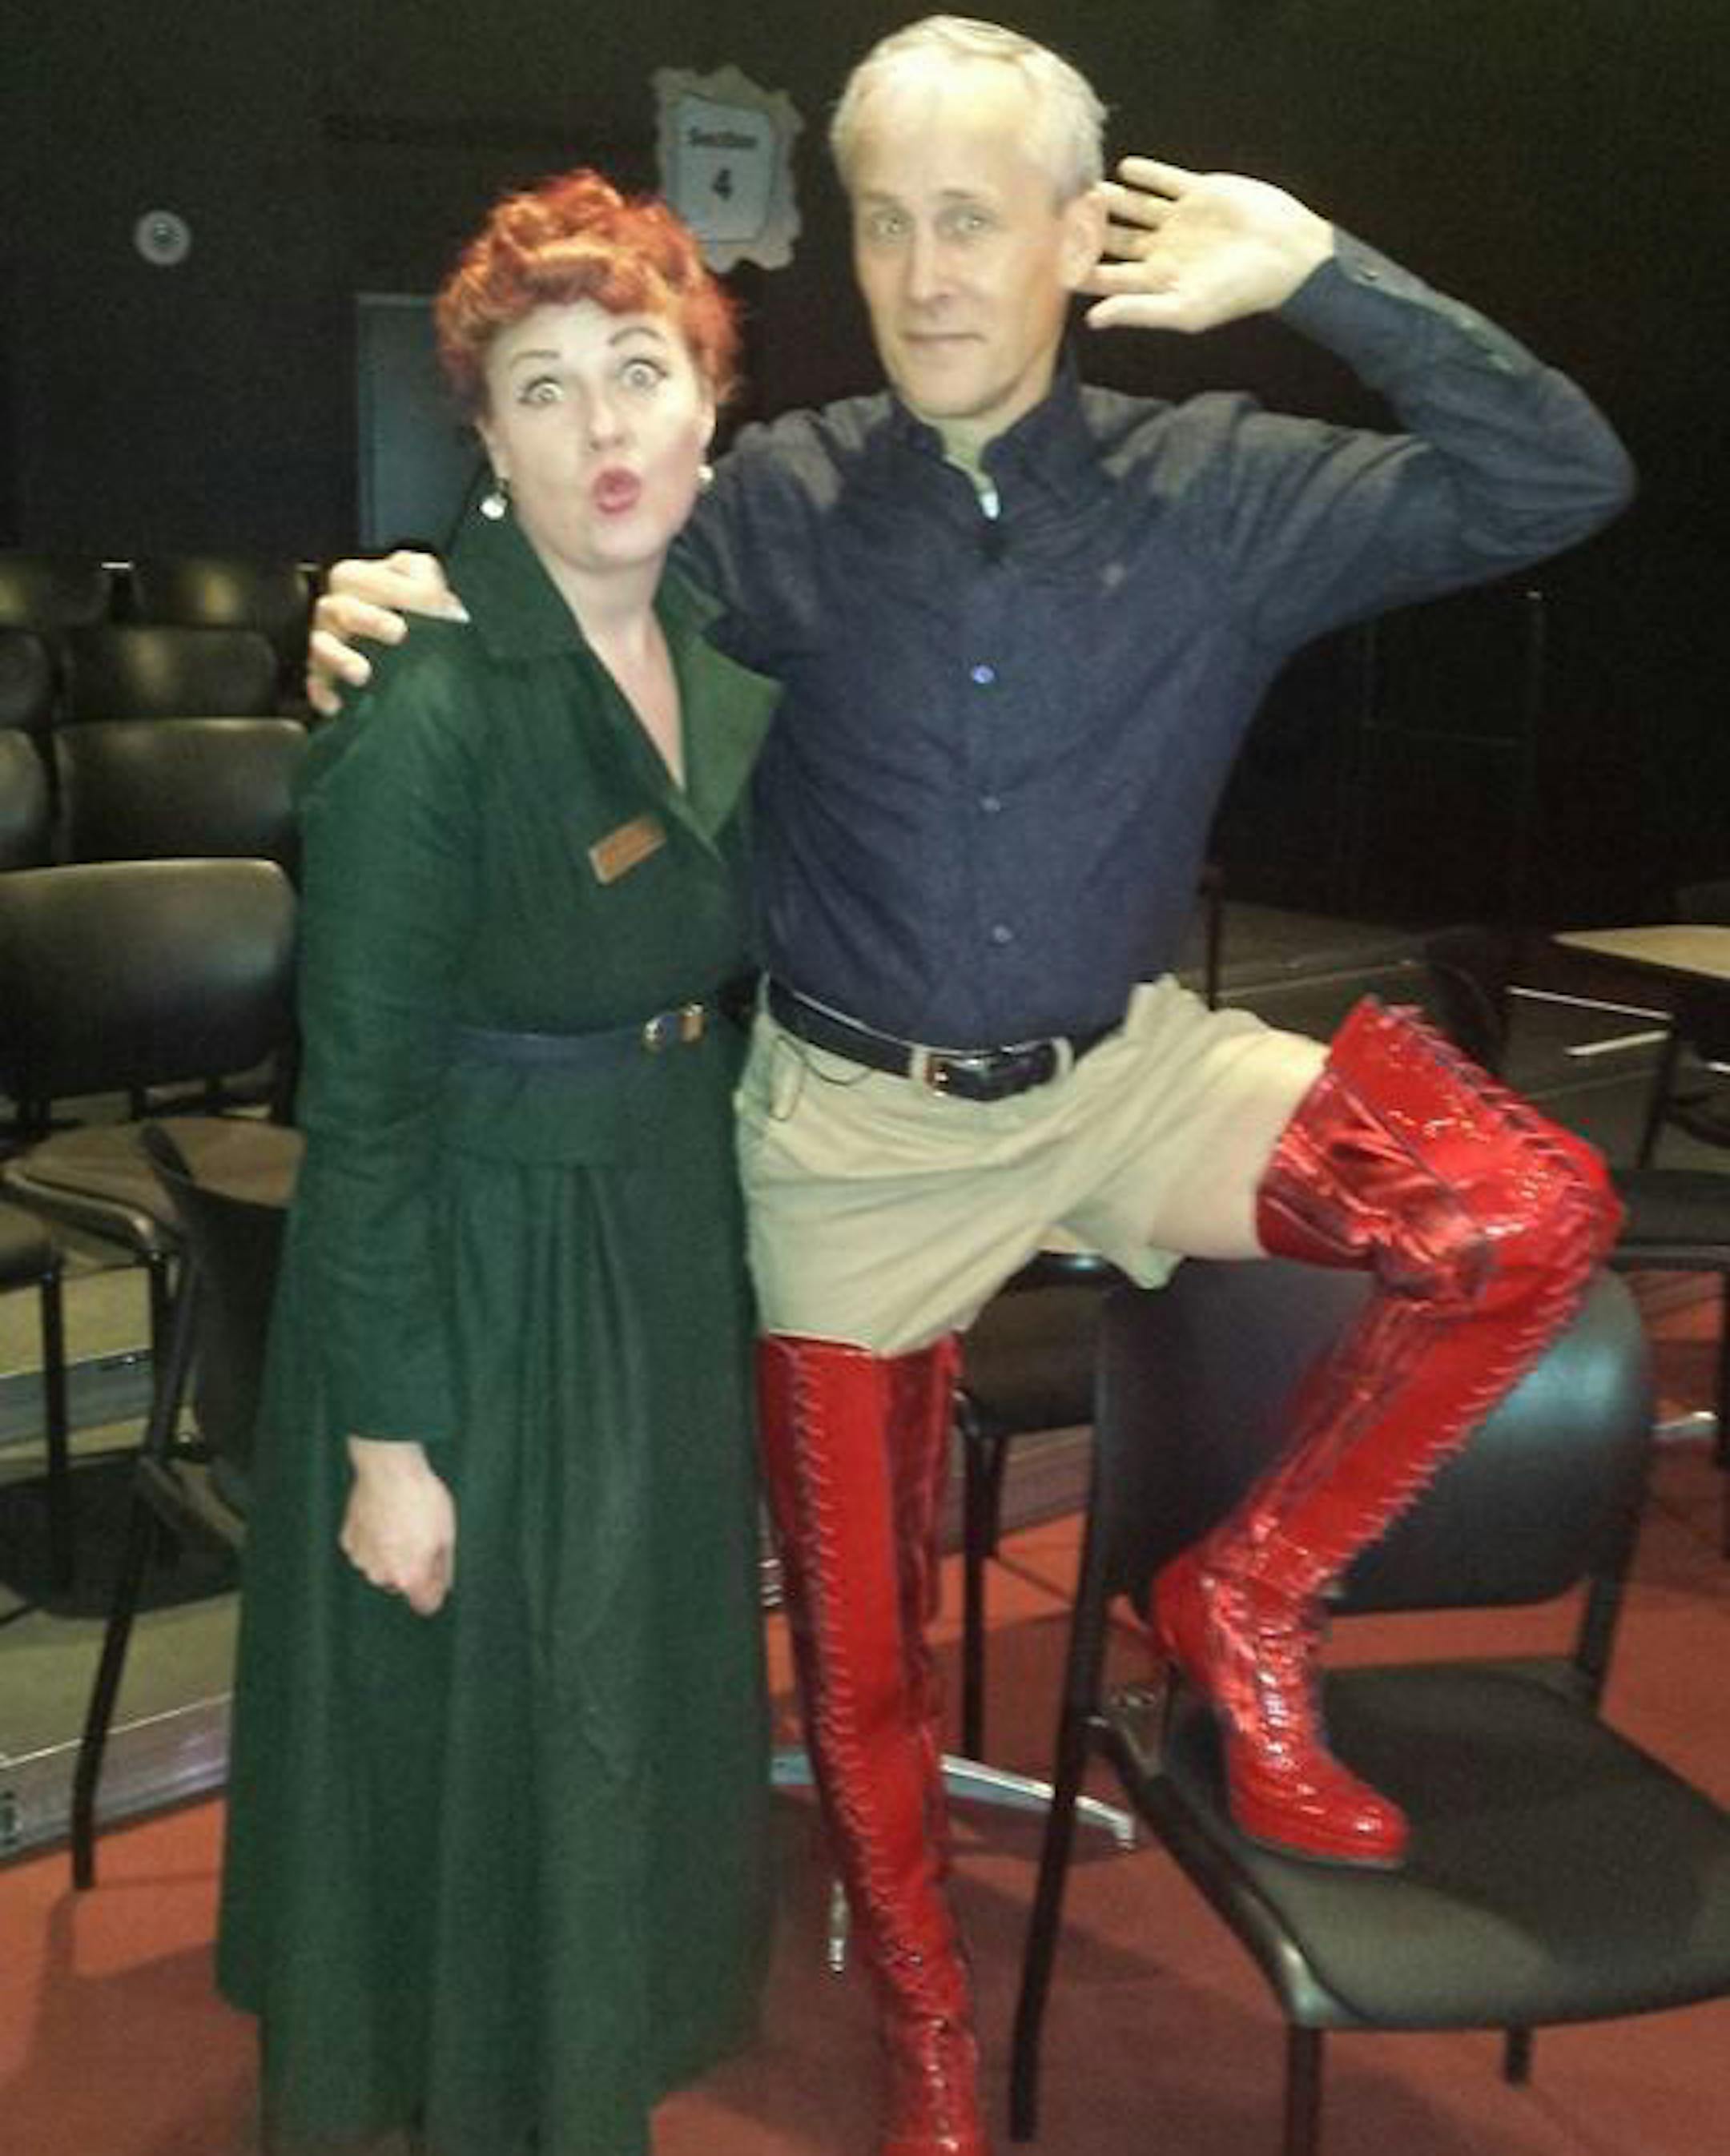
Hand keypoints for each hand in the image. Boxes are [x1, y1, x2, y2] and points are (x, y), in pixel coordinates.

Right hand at [305, 549, 466, 717]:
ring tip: (361, 673)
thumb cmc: (405, 606)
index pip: (368, 579)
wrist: (393, 642)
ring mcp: (325, 640)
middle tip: (398, 632)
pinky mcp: (321, 672)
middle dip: (369, 619)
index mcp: (356, 580)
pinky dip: (321, 693)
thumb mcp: (417, 582)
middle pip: (342, 608)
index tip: (434, 605)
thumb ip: (427, 581)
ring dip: (340, 658)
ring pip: (321, 644)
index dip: (399, 589)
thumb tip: (441, 601)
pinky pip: (315, 682)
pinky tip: (334, 705)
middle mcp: (336, 607)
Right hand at [340, 1438, 456, 1615]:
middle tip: (422, 1537)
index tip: (438, 1577)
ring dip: (391, 1553)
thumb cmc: (423, 1500)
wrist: (389, 1470)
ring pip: (381, 1566)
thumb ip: (445, 1568)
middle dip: (412, 1568)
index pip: (425, 1605)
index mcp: (410, 1577)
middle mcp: (381, 1575)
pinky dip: (373, 1539)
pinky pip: (365, 1548)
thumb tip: (444, 1585)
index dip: (435, 1593)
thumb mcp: (447, 1534)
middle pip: (402, 1583)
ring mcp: (361, 1559)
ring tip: (402, 1522)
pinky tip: (384, 1516)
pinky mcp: (348, 1540)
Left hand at [1080, 157, 1333, 336]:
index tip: (1053, 259)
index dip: (1083, 268)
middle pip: (1116, 239)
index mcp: (1157, 280)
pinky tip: (1126, 167)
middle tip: (1061, 216)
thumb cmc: (1236, 291)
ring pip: (1136, 208)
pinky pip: (1166, 181)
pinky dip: (1147, 175)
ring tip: (1088, 188)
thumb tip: (1093, 320)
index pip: (1109, 275)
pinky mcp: (1199, 193)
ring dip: (1113, 199)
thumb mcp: (1183, 308)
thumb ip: (1137, 310)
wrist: (1284, 254)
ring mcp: (1180, 221)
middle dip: (1090, 229)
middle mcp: (1164, 250)